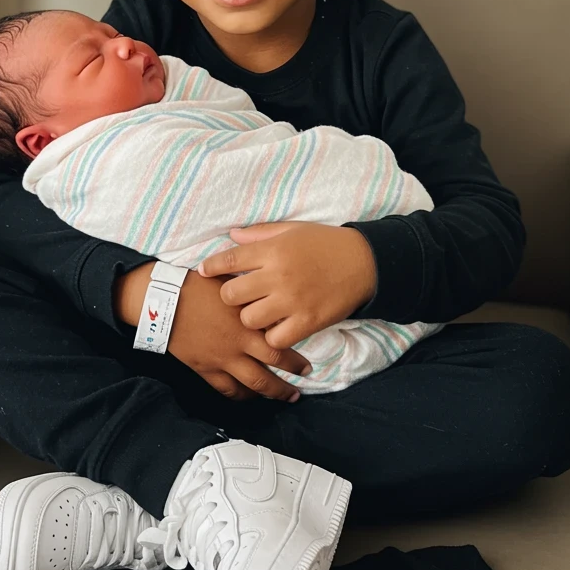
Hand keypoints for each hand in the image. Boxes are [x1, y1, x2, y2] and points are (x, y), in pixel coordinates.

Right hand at [113, 263, 311, 401]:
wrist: (164, 301)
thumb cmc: (196, 286)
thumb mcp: (230, 281)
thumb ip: (251, 291)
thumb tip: (269, 289)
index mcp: (247, 320)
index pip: (280, 342)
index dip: (296, 356)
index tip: (308, 363)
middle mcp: (239, 343)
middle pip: (273, 365)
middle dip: (291, 376)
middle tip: (304, 381)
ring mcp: (223, 359)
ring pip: (254, 383)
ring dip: (273, 392)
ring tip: (286, 396)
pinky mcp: (206, 369)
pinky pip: (227, 389)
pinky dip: (240, 396)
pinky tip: (249, 397)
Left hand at [198, 223, 376, 349]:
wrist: (365, 262)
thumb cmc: (325, 243)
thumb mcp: (292, 230)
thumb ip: (260, 234)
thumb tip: (231, 235)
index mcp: (273, 250)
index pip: (228, 260)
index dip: (211, 267)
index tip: (204, 273)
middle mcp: (278, 275)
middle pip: (231, 295)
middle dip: (230, 297)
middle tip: (239, 297)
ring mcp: (292, 300)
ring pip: (249, 320)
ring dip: (250, 318)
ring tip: (258, 313)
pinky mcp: (307, 321)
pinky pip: (275, 340)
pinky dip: (272, 337)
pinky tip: (277, 328)